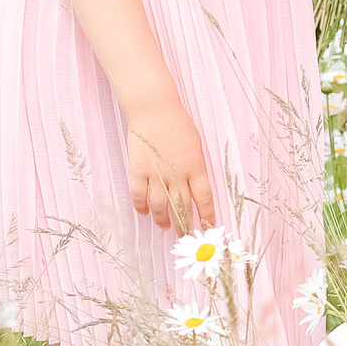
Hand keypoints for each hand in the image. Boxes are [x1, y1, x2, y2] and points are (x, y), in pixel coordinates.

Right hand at [125, 98, 213, 231]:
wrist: (154, 109)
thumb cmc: (178, 124)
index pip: (204, 198)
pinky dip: (141, 207)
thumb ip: (196, 167)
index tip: (208, 226)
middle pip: (181, 207)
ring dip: (163, 219)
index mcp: (195, 167)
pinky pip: (139, 195)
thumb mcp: (197, 145)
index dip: (206, 215)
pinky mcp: (138, 170)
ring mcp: (155, 174)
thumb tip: (197, 187)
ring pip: (159, 206)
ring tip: (165, 226)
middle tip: (185, 236)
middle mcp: (176, 174)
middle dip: (184, 225)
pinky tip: (144, 213)